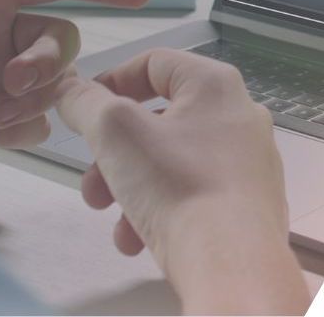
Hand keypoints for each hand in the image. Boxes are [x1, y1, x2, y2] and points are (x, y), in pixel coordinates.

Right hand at [56, 49, 308, 314]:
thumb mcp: (115, 132)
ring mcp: (249, 160)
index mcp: (215, 85)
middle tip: (91, 184)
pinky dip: (160, 209)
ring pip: (172, 162)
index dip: (110, 81)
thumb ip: (87, 103)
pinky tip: (136, 239)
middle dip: (112, 153)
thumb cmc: (178, 185)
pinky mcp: (250, 201)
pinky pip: (194, 193)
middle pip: (159, 120)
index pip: (154, 63)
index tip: (82, 110)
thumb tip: (72, 89)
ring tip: (110, 218)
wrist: (231, 261)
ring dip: (130, 187)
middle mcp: (240, 115)